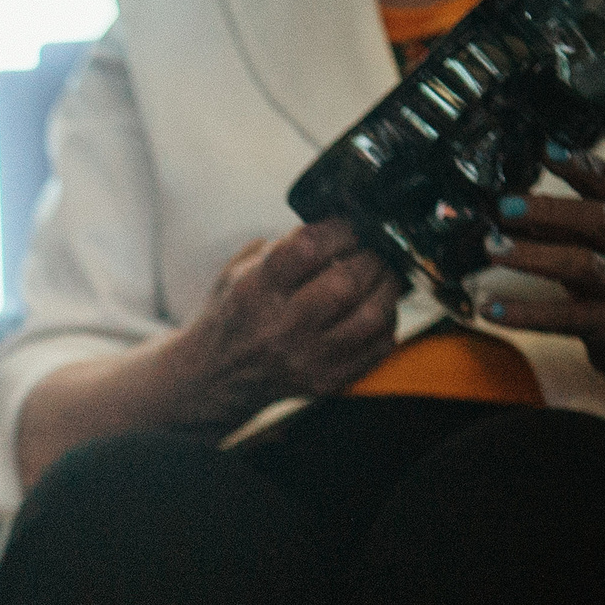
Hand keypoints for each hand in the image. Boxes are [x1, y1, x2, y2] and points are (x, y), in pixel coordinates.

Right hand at [185, 220, 404, 420]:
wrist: (216, 377)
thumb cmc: (234, 316)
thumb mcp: (240, 271)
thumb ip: (283, 246)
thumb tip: (339, 224)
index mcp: (255, 291)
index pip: (308, 248)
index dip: (339, 230)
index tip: (349, 227)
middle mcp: (280, 327)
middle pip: (346, 283)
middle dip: (369, 257)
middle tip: (371, 251)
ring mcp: (306, 358)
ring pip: (371, 317)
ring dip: (386, 288)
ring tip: (381, 277)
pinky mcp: (326, 380)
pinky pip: (378, 347)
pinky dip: (388, 322)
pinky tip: (377, 309)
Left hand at [479, 148, 604, 381]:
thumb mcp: (597, 245)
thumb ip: (559, 226)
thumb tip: (504, 209)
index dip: (580, 164)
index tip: (546, 148)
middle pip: (596, 219)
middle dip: (550, 209)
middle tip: (504, 206)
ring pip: (581, 265)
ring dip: (533, 255)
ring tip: (492, 249)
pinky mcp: (603, 324)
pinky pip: (562, 318)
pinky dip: (522, 313)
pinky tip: (489, 308)